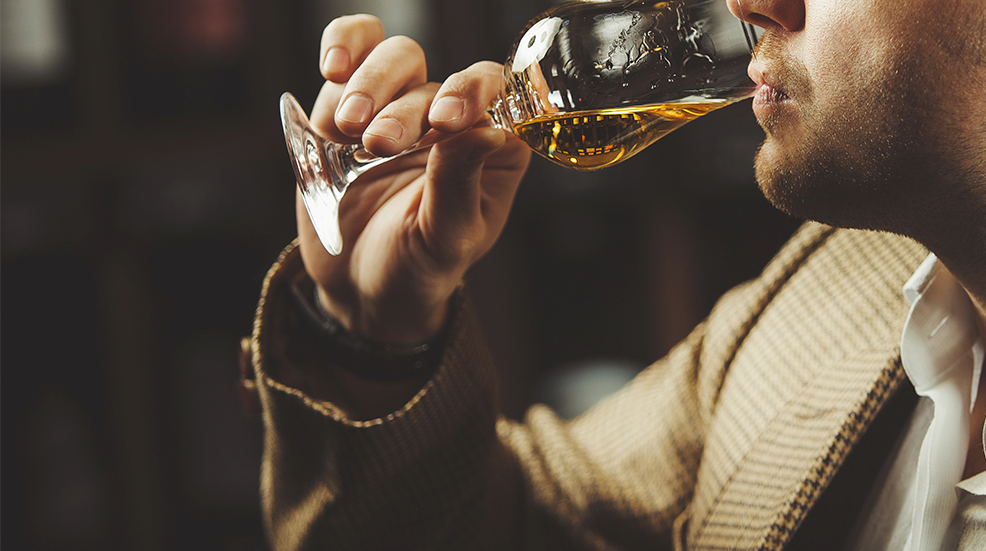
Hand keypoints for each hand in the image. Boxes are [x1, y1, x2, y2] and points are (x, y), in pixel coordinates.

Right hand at [297, 15, 530, 346]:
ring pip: (386, 57)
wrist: (359, 290)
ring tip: (348, 129)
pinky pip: (342, 71)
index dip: (472, 89)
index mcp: (488, 146)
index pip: (493, 90)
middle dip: (401, 103)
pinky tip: (331, 100)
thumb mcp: (446, 238)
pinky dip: (335, 73)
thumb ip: (460, 182)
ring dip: (366, 84)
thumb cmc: (417, 269)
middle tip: (378, 145)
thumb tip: (488, 127)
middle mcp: (446, 119)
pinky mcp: (348, 115)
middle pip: (430, 71)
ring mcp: (395, 110)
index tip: (445, 119)